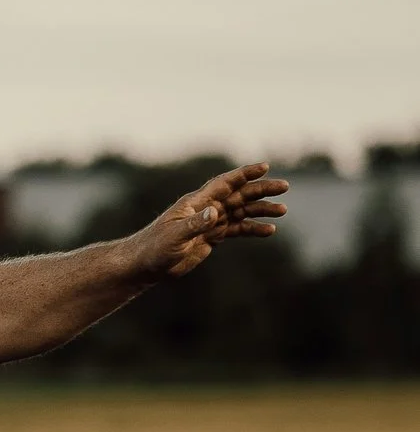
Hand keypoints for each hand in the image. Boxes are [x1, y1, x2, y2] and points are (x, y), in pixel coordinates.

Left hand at [127, 163, 288, 279]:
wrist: (147, 265)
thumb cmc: (155, 247)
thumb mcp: (175, 236)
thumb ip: (196, 223)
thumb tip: (215, 212)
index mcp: (196, 202)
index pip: (225, 183)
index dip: (244, 174)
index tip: (264, 166)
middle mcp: (206, 208)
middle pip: (238, 194)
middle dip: (261, 190)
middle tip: (284, 187)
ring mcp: (210, 222)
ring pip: (241, 211)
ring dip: (261, 210)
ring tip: (282, 210)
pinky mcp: (212, 237)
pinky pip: (237, 230)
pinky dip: (253, 229)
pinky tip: (269, 230)